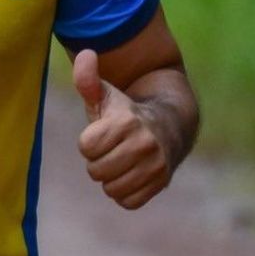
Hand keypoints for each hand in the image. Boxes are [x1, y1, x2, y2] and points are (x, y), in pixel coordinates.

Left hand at [72, 48, 171, 209]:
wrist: (169, 124)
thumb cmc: (126, 110)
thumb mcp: (105, 93)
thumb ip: (87, 78)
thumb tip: (85, 54)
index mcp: (126, 121)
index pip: (86, 147)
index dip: (89, 141)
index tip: (102, 132)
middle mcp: (144, 143)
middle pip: (95, 171)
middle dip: (98, 160)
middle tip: (112, 148)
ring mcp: (156, 165)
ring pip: (111, 188)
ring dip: (110, 177)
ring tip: (121, 160)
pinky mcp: (162, 183)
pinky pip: (127, 201)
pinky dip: (125, 192)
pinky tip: (131, 173)